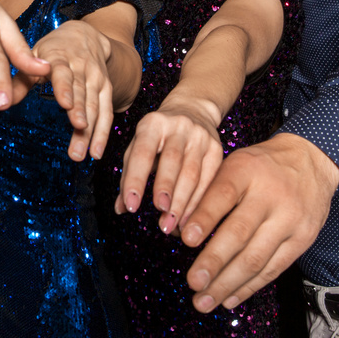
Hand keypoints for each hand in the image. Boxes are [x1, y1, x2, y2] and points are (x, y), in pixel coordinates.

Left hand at [30, 20, 115, 160]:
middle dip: (80, 113)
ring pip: (94, 106)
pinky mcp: (106, 89)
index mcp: (60, 58)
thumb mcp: (34, 56)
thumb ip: (20, 79)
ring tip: (82, 153)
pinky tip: (96, 152)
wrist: (86, 36)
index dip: (65, 88)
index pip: (63, 73)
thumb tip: (3, 100)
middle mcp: (82, 67)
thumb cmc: (53, 50)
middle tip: (78, 130)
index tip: (65, 103)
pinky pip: (106, 112)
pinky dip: (102, 132)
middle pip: (81, 92)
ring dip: (90, 130)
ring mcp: (96, 79)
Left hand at [115, 101, 223, 236]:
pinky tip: (189, 220)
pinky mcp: (217, 149)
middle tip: (159, 220)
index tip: (131, 206)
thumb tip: (121, 208)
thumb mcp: (139, 146)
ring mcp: (200, 136)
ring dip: (182, 203)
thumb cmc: (158, 135)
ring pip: (192, 173)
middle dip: (165, 191)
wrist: (192, 111)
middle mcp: (178, 126)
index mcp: (152, 123)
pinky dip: (198, 202)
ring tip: (171, 226)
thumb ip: (129, 175)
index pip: (142, 153)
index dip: (135, 180)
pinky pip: (209, 179)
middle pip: (171, 162)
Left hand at [179, 132, 338, 311]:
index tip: (186, 240)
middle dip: (214, 261)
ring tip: (205, 300)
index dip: (204, 218)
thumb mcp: (234, 164)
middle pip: (239, 232)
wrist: (309, 160)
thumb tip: (178, 228)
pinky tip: (229, 298)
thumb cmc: (260, 166)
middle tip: (193, 282)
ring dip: (228, 283)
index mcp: (245, 170)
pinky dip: (249, 286)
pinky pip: (273, 268)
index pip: (222, 195)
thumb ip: (208, 193)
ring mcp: (289, 219)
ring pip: (256, 257)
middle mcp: (269, 195)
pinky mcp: (303, 239)